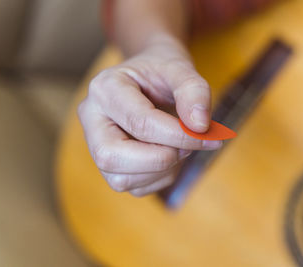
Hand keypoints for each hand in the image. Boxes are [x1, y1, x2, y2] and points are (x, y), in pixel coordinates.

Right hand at [78, 38, 221, 196]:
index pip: (140, 122)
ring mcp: (97, 145)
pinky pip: (135, 188)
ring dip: (163, 170)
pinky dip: (162, 177)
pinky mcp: (112, 166)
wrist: (150, 77)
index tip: (210, 136)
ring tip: (181, 146)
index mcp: (105, 89)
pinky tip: (171, 154)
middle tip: (188, 146)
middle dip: (159, 159)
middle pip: (112, 156)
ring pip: (121, 180)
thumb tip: (200, 126)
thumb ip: (193, 90)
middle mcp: (92, 119)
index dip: (179, 135)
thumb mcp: (180, 68)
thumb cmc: (162, 71)